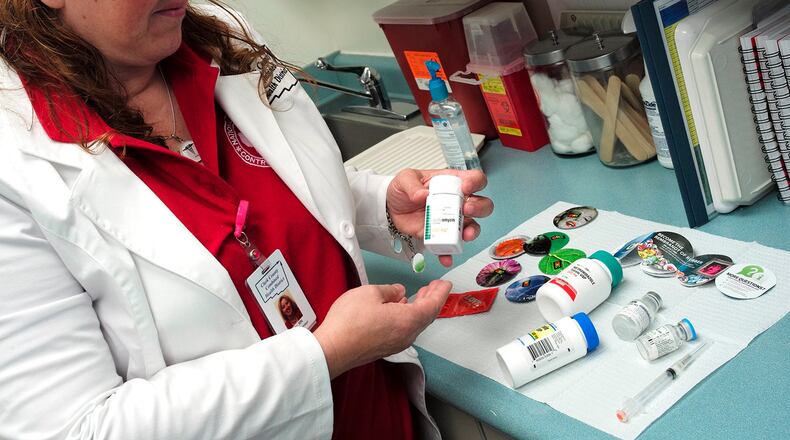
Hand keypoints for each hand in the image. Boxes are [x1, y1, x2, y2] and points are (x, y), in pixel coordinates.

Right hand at [313, 280, 451, 378]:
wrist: (332, 349)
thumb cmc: (349, 323)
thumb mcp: (370, 293)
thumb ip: (389, 290)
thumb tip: (398, 292)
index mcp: (408, 320)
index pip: (433, 305)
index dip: (441, 292)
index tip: (445, 284)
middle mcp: (407, 335)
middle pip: (427, 315)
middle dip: (432, 299)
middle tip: (435, 287)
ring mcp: (397, 343)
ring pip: (416, 323)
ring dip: (420, 307)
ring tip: (420, 295)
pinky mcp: (386, 347)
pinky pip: (405, 330)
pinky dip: (409, 316)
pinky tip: (401, 308)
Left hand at [387, 169, 492, 266]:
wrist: (392, 209)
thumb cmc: (404, 190)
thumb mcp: (405, 179)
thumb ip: (412, 185)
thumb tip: (422, 194)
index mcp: (452, 183)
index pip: (474, 179)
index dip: (475, 182)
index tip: (466, 187)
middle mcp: (457, 202)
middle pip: (482, 204)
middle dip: (479, 208)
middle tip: (466, 208)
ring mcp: (452, 221)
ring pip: (472, 227)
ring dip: (471, 232)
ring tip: (463, 234)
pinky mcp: (442, 236)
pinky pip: (451, 246)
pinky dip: (450, 252)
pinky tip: (445, 256)